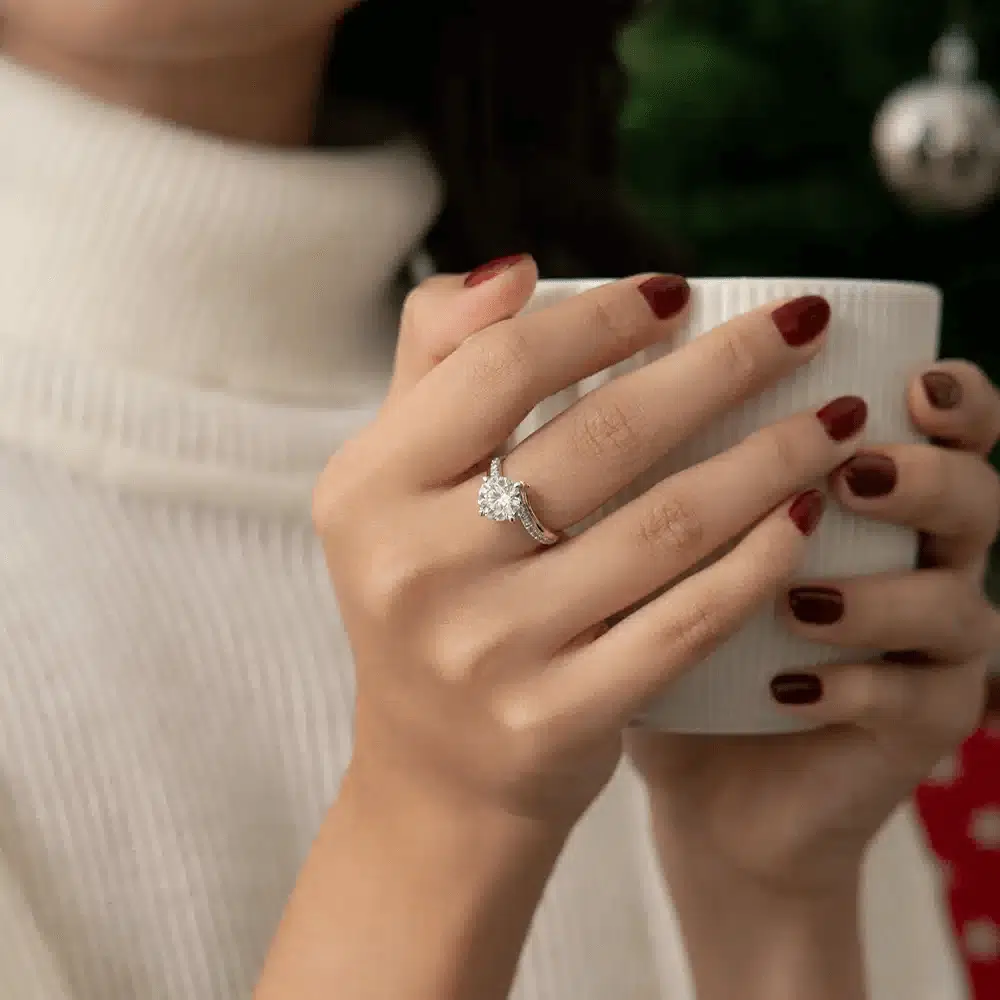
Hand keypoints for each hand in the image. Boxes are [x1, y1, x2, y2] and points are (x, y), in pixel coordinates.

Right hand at [314, 258, 866, 834]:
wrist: (434, 767)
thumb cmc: (426, 591)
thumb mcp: (391, 477)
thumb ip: (436, 359)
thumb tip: (515, 270)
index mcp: (370, 489)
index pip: (498, 367)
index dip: (601, 318)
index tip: (679, 291)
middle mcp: (418, 567)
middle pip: (603, 437)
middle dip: (724, 366)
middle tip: (801, 324)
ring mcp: (488, 651)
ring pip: (663, 526)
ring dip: (769, 459)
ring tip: (833, 418)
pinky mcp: (557, 718)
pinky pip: (683, 623)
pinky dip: (756, 562)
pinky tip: (804, 515)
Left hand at [630, 361, 999, 897]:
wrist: (706, 773)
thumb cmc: (682, 635)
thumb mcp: (668, 547)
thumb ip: (668, 473)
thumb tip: (606, 382)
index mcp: (877, 502)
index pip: (946, 431)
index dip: (954, 398)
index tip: (911, 381)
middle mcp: (922, 562)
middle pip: (975, 499)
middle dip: (926, 479)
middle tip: (852, 476)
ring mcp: (933, 650)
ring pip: (951, 603)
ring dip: (877, 597)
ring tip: (798, 602)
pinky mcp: (922, 727)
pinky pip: (911, 699)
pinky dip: (852, 686)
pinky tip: (787, 689)